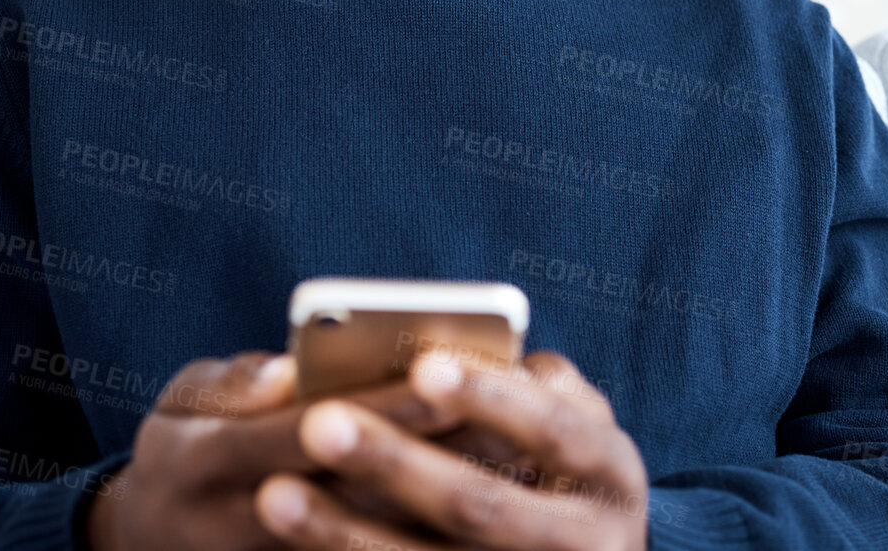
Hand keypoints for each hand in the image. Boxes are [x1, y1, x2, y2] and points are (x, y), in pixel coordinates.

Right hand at [84, 351, 481, 550]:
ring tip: (521, 459)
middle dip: (431, 454)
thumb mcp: (180, 405)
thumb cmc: (185, 449)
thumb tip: (287, 369)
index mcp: (204, 463)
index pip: (300, 432)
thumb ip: (231, 384)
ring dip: (447, 500)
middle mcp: (238, 523)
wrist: (154, 541)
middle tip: (506, 420)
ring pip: (377, 539)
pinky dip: (434, 534)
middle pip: (352, 492)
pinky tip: (499, 497)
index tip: (439, 372)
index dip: (371, 408)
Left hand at [256, 351, 648, 550]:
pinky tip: (293, 545)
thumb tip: (457, 354)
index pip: (551, 429)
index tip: (422, 362)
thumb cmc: (565, 462)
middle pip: (479, 507)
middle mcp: (585, 542)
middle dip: (396, 464)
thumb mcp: (575, 419)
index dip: (490, 397)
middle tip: (318, 422)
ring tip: (275, 494)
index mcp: (612, 473)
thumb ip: (532, 384)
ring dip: (345, 534)